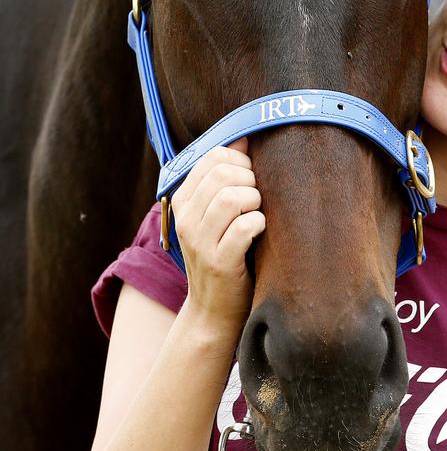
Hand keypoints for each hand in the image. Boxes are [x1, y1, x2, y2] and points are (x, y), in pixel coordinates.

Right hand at [171, 138, 264, 335]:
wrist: (213, 311)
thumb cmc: (225, 253)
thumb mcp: (216, 214)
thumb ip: (225, 178)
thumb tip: (244, 139)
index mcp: (183, 200)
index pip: (213, 158)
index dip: (241, 161)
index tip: (250, 178)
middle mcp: (186, 218)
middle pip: (224, 174)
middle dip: (251, 180)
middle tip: (258, 199)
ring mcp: (200, 242)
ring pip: (234, 197)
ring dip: (257, 201)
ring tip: (258, 214)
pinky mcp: (219, 263)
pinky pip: (246, 227)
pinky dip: (260, 224)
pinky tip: (260, 231)